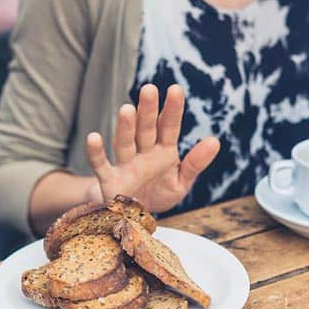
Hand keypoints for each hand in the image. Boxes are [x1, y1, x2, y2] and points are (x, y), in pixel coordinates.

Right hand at [84, 84, 219, 212]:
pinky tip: (93, 137)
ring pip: (125, 143)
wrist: (134, 218)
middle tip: (149, 89)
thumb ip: (195, 163)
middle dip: (147, 111)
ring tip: (127, 109)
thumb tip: (215, 141)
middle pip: (145, 129)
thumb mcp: (181, 182)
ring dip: (125, 127)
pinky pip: (101, 165)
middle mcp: (143, 153)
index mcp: (163, 152)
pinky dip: (96, 153)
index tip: (175, 89)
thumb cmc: (158, 194)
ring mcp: (125, 165)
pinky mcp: (110, 181)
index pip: (169, 127)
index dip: (172, 109)